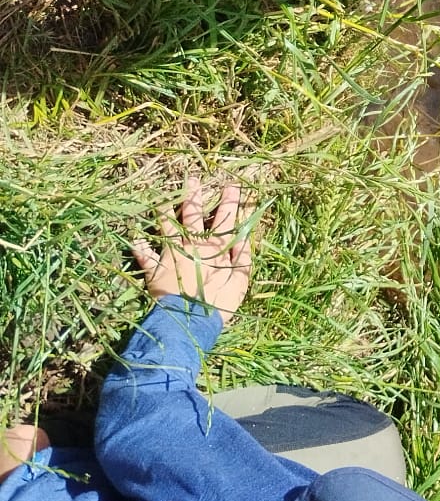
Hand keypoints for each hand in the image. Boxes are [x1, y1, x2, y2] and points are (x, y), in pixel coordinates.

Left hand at [130, 177, 258, 321]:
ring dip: (165, 213)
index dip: (230, 202)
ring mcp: (173, 256)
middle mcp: (193, 246)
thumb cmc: (218, 304)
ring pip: (168, 229)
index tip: (232, 185)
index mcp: (216, 249)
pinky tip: (134, 235)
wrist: (191, 322)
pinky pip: (145, 256)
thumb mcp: (240, 281)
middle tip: (193, 178)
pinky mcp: (156, 270)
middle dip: (195, 197)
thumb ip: (243, 257)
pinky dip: (139, 246)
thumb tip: (244, 235)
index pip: (226, 219)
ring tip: (162, 199)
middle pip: (194, 217)